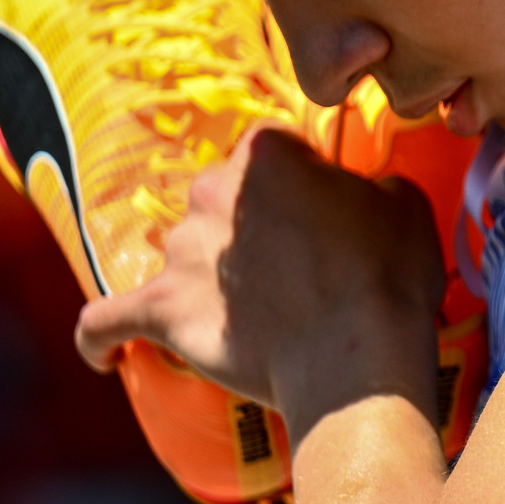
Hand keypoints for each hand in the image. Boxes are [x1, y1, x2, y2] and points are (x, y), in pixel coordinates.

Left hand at [76, 125, 447, 433]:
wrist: (356, 357)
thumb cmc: (387, 275)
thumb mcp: (405, 204)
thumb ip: (373, 185)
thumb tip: (364, 193)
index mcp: (265, 154)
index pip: (269, 146)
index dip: (297, 177)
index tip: (321, 210)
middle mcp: (210, 192)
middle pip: (219, 197)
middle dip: (247, 226)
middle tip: (292, 266)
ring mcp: (180, 254)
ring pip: (180, 254)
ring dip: (205, 276)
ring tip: (248, 317)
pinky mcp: (162, 312)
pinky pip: (107, 321)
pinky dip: (100, 337)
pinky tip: (101, 353)